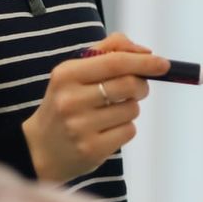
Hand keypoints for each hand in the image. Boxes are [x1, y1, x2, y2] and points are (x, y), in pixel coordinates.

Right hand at [22, 32, 167, 182]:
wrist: (39, 149)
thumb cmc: (65, 103)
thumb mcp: (74, 72)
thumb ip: (108, 52)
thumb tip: (146, 52)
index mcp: (66, 74)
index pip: (115, 62)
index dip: (144, 61)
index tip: (163, 63)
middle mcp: (71, 99)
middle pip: (129, 85)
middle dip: (142, 85)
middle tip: (138, 88)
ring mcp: (80, 127)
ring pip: (132, 109)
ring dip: (131, 108)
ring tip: (112, 112)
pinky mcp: (92, 150)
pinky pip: (129, 131)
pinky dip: (125, 128)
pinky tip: (107, 129)